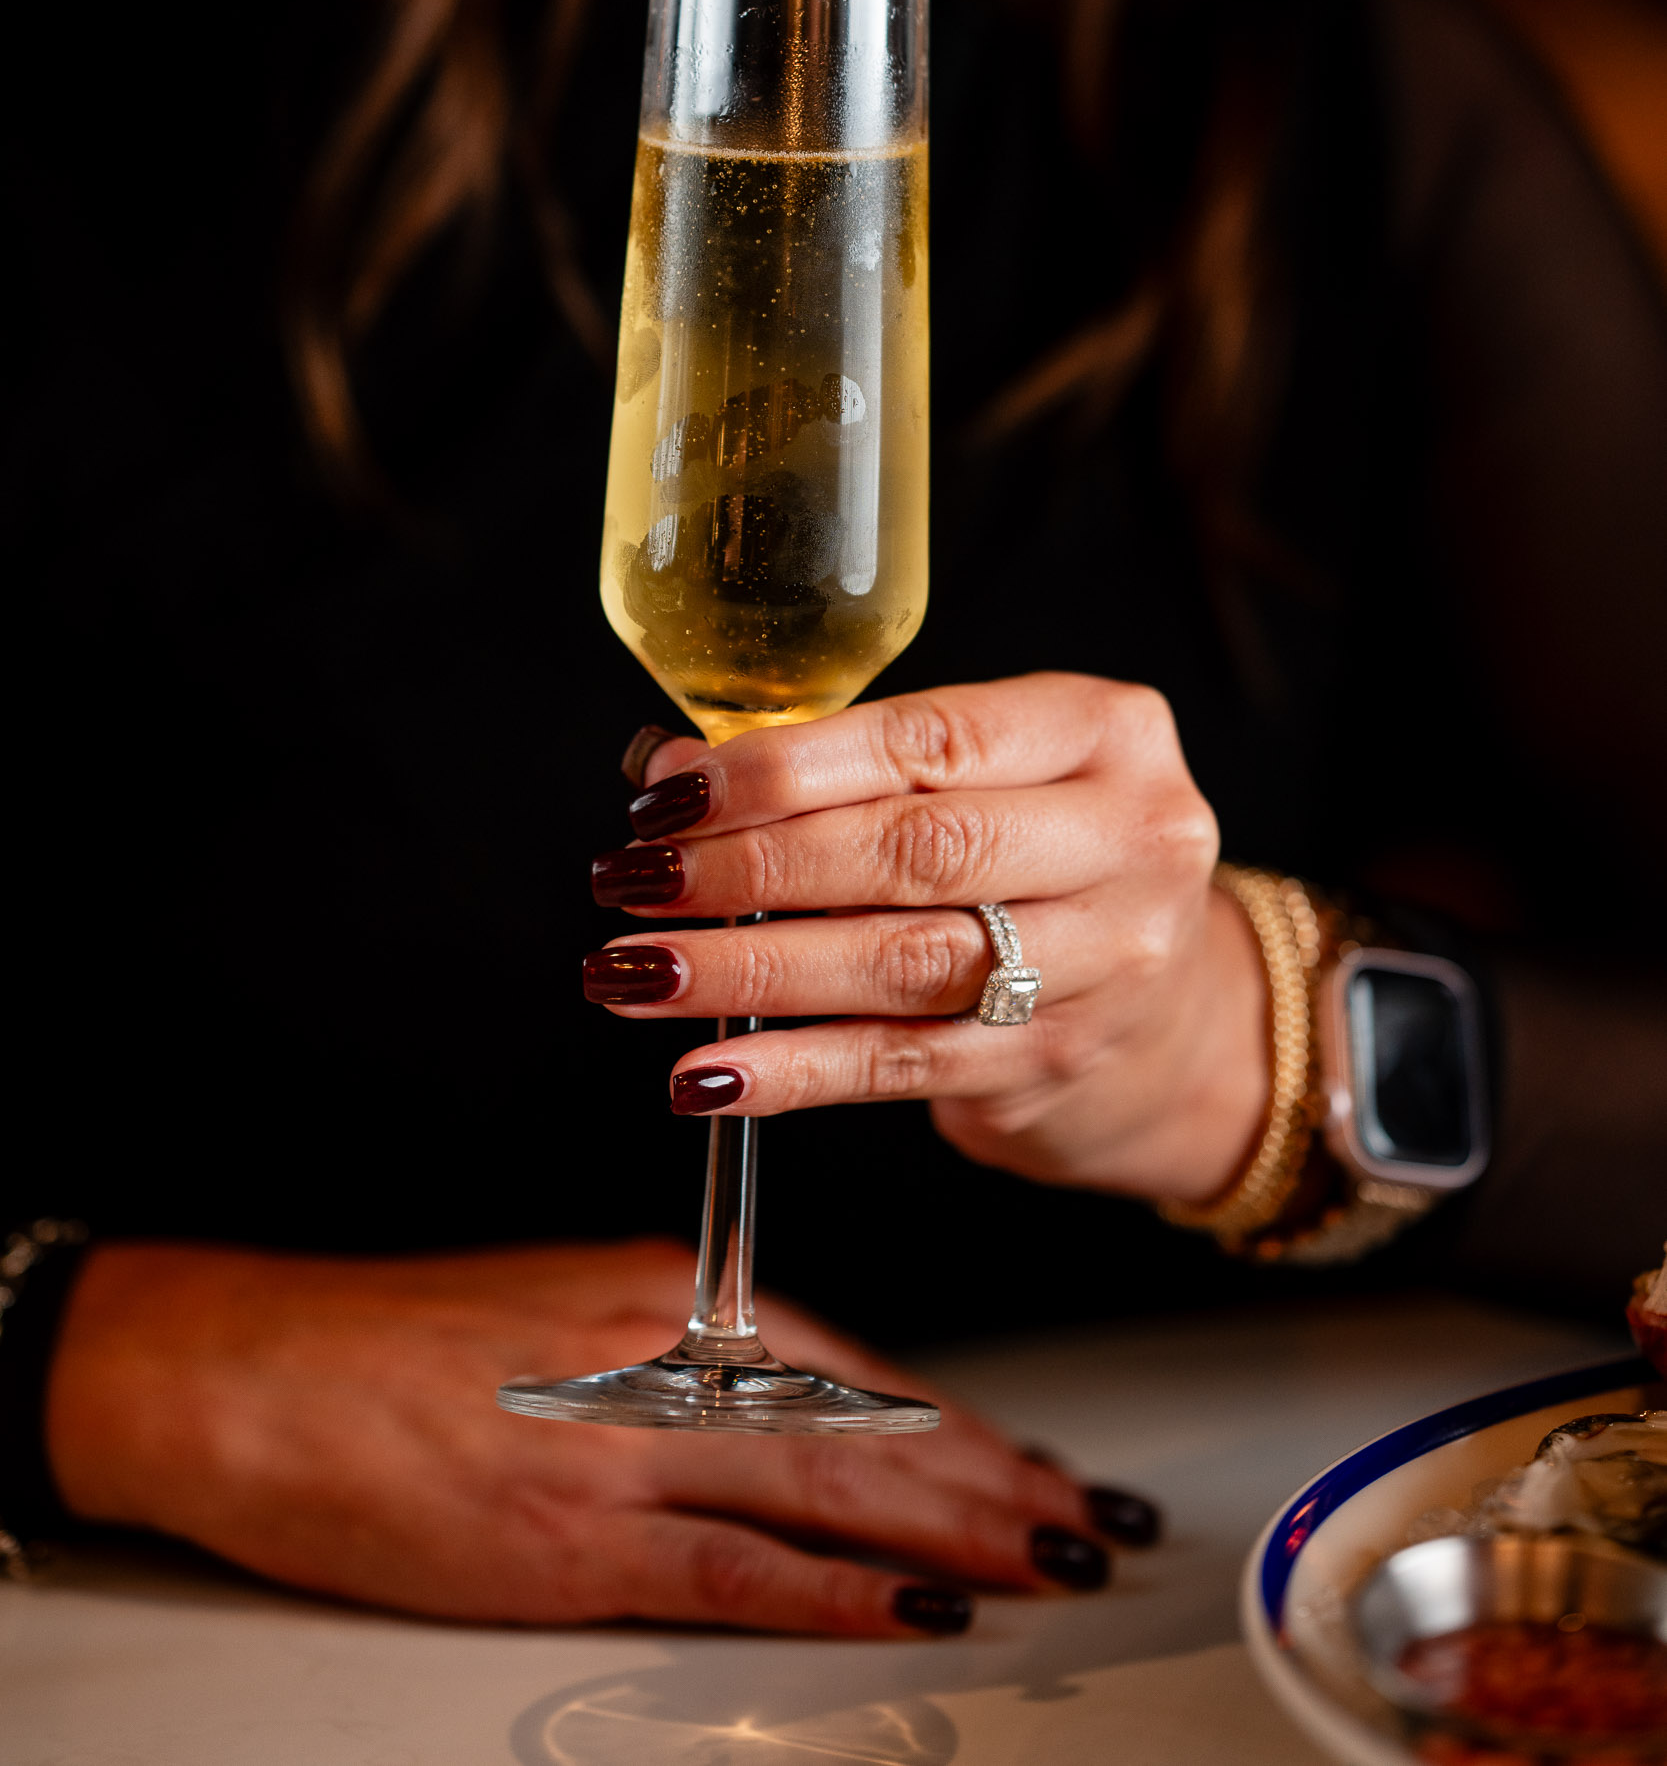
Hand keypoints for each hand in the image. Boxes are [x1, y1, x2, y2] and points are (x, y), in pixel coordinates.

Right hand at [48, 1236, 1121, 1631]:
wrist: (254, 1370)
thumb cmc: (396, 1348)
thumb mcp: (564, 1316)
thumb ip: (679, 1359)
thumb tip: (787, 1420)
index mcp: (667, 1294)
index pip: (855, 1366)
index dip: (959, 1423)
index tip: (1033, 1463)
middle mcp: (664, 1354)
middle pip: (868, 1424)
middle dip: (996, 1478)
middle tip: (1088, 1519)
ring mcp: (621, 1445)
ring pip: (830, 1485)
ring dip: (957, 1530)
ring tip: (1051, 1561)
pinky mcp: (568, 1536)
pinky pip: (734, 1569)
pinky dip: (836, 1592)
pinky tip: (913, 1610)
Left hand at [589, 673, 1267, 1202]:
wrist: (1179, 1007)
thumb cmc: (1045, 851)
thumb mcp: (993, 770)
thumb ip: (850, 762)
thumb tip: (670, 773)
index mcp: (1106, 732)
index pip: (926, 740)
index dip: (784, 769)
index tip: (668, 795)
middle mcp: (1127, 842)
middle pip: (911, 853)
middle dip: (749, 869)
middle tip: (630, 879)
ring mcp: (1102, 964)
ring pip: (898, 965)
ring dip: (748, 973)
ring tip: (632, 971)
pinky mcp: (1055, 1064)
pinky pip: (899, 1066)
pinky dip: (792, 1072)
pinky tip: (705, 1075)